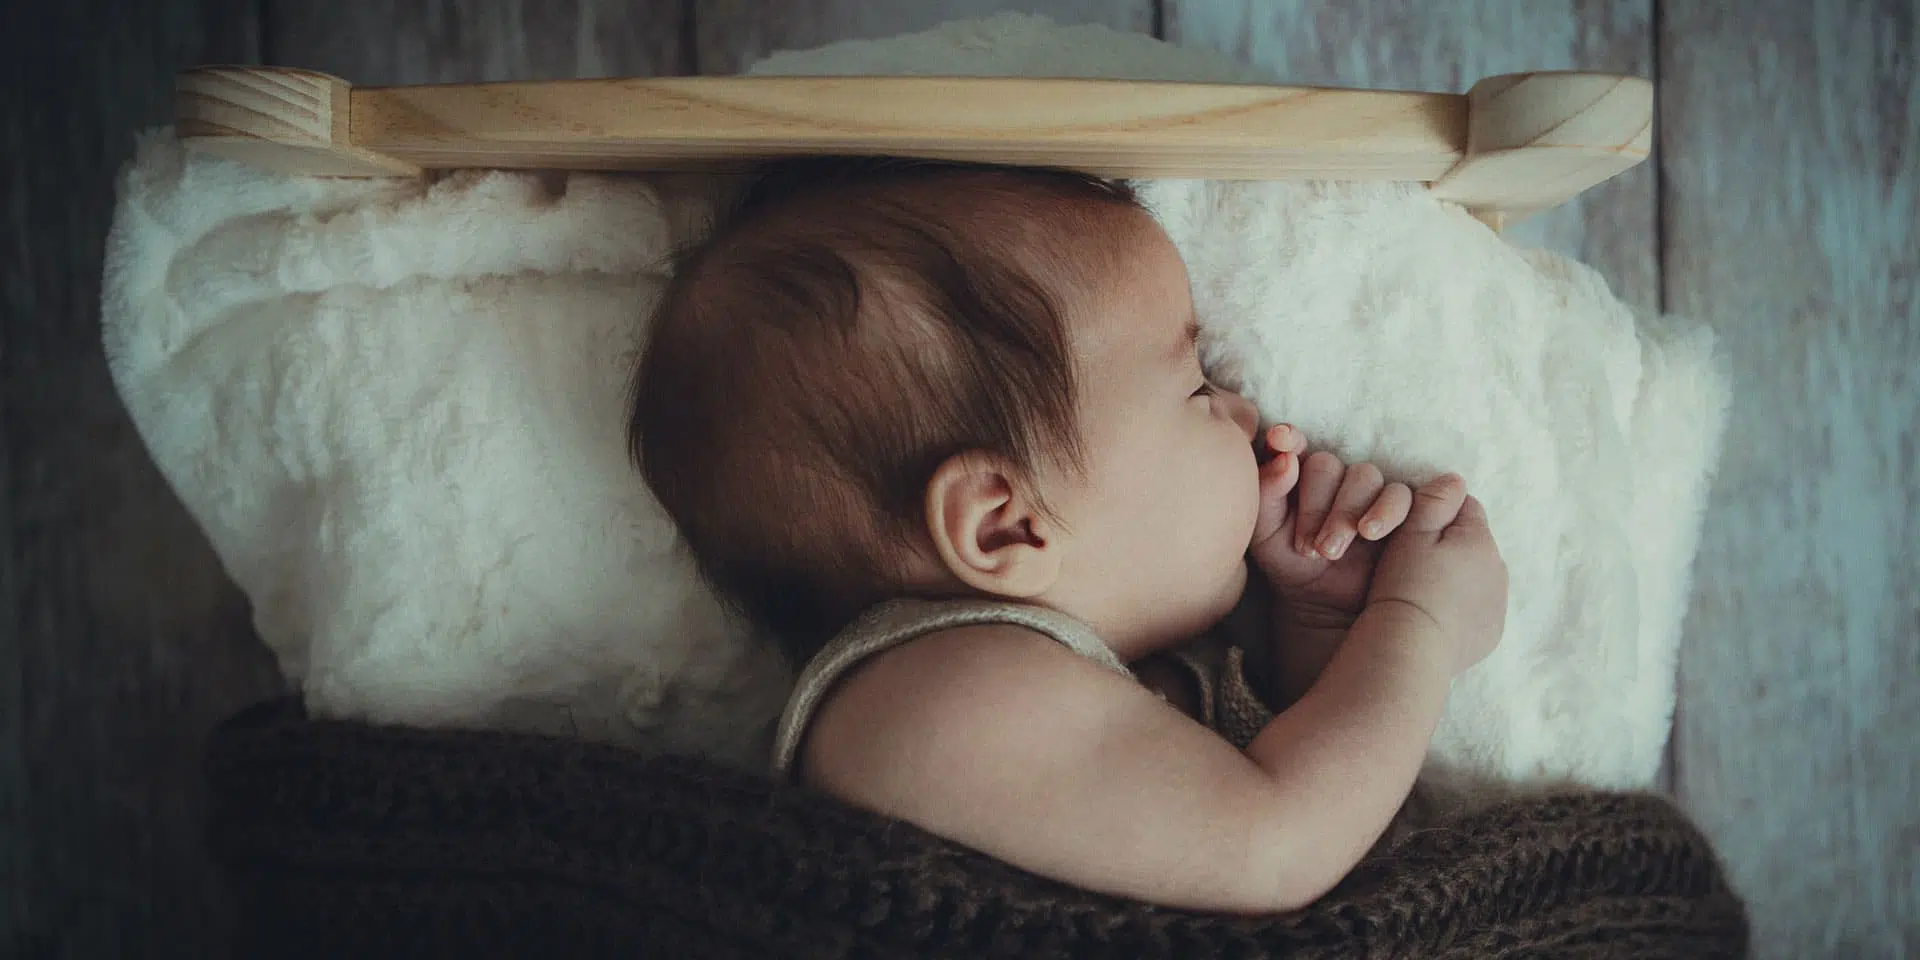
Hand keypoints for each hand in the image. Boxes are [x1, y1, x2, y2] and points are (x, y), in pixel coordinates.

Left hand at [1249, 424, 1413, 624]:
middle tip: (1307, 547)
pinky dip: (1384, 512)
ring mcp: (1367, 488)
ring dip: (1345, 513)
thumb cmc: (1291, 562)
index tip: (1281, 440)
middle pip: (1326, 464)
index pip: (1292, 444)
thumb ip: (1266, 495)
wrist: (1324, 602)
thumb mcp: (1266, 535)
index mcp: (1295, 472)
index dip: (1288, 439)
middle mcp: (1333, 475)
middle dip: (1314, 506)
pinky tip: (1368, 534)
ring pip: (1363, 476)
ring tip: (1330, 550)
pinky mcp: (1400, 507)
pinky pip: (1398, 495)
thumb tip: (1285, 460)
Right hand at [1366, 474, 1507, 672]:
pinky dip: (1458, 608)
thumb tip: (1454, 478)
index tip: (1411, 526)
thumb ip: (1433, 501)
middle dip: (1450, 546)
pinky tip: (1431, 616)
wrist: (1409, 648)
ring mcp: (1497, 605)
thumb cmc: (1405, 586)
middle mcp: (1498, 570)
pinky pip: (1476, 610)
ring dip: (1456, 578)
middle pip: (1473, 544)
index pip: (1465, 507)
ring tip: (1421, 590)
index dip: (1436, 512)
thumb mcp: (1412, 534)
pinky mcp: (1490, 634)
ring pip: (1476, 577)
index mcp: (1481, 540)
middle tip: (1412, 560)